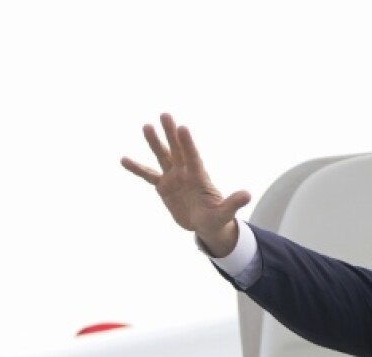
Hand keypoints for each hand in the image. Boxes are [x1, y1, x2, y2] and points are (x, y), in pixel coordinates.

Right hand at [121, 113, 250, 255]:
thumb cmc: (217, 217)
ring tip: (146, 126)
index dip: (188, 143)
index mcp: (199, 176)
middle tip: (165, 115)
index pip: (192, 157)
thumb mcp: (225, 213)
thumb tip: (247, 195)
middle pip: (177, 150)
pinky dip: (136, 168)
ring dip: (154, 143)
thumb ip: (233, 203)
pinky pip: (148, 175)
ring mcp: (173, 177)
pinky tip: (123, 159)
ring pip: (162, 157)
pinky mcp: (163, 186)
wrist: (205, 225)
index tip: (182, 128)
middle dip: (171, 134)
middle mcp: (185, 172)